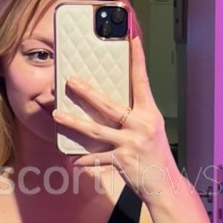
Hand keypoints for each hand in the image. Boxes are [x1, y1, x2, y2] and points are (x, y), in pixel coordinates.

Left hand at [52, 34, 173, 198]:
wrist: (165, 185)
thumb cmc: (156, 155)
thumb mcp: (151, 129)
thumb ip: (135, 115)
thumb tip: (112, 102)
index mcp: (150, 113)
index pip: (141, 80)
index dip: (137, 58)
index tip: (131, 37)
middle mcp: (141, 125)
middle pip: (109, 104)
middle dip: (87, 92)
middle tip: (70, 80)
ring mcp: (131, 143)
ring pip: (95, 130)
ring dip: (74, 122)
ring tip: (56, 115)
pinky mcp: (122, 161)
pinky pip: (97, 157)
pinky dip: (84, 159)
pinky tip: (72, 159)